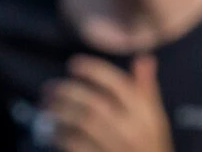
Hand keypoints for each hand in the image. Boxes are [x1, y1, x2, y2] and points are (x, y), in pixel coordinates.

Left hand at [43, 54, 172, 151]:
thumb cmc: (151, 146)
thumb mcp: (155, 118)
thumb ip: (146, 89)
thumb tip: (143, 58)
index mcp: (144, 115)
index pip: (118, 85)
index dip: (93, 70)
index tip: (73, 64)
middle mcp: (131, 130)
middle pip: (93, 104)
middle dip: (67, 92)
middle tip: (49, 88)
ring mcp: (115, 149)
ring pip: (82, 125)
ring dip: (60, 114)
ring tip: (46, 109)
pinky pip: (76, 147)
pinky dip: (61, 136)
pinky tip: (53, 131)